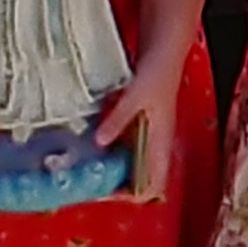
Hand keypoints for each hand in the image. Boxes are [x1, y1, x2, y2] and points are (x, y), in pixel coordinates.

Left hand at [92, 47, 182, 200]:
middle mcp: (154, 145)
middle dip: (113, 186)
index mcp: (160, 144)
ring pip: (128, 165)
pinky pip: (121, 147)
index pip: (152, 186)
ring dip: (108, 169)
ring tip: (82, 166)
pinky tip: (88, 143)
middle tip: (85, 181)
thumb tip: (99, 141)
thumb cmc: (157, 74)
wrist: (164, 51)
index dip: (130, 195)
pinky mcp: (136, 125)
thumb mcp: (135, 96)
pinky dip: (106, 150)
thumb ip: (118, 119)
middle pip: (137, 180)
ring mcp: (145, 136)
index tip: (104, 191)